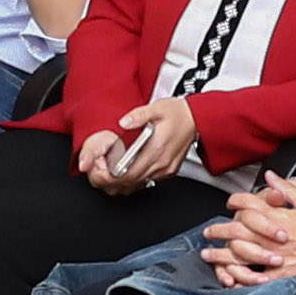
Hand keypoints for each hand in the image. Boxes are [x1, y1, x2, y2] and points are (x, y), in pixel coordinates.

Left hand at [74, 99, 197, 190]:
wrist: (197, 119)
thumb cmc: (177, 114)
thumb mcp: (156, 108)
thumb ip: (138, 115)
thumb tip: (123, 122)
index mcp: (157, 149)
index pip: (129, 172)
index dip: (111, 175)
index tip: (99, 168)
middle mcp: (161, 163)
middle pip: (130, 182)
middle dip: (110, 180)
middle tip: (98, 171)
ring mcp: (164, 170)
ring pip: (136, 186)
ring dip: (120, 183)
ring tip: (107, 172)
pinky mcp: (167, 172)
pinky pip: (145, 183)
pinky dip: (131, 181)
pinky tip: (123, 173)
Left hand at [207, 189, 295, 283]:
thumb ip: (286, 188)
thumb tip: (269, 176)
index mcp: (281, 216)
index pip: (250, 205)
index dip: (236, 202)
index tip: (230, 204)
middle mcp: (276, 236)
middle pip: (239, 231)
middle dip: (219, 231)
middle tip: (208, 232)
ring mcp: (278, 256)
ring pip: (242, 256)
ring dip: (222, 256)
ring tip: (209, 255)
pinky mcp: (284, 275)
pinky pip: (257, 279)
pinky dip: (241, 278)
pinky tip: (229, 277)